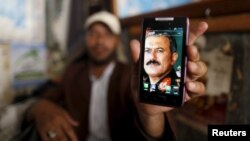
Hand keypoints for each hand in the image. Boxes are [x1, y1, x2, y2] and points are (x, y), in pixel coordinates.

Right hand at [29, 99, 78, 140]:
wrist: (39, 106)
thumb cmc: (53, 108)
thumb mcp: (63, 111)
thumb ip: (70, 119)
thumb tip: (77, 124)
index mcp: (61, 118)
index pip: (69, 130)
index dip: (73, 137)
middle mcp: (54, 123)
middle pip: (62, 137)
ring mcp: (47, 127)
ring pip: (54, 140)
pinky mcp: (41, 130)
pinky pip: (46, 140)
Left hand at [130, 22, 207, 137]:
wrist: (144, 105)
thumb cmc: (142, 85)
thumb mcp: (138, 70)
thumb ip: (138, 58)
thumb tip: (134, 42)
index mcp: (172, 58)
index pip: (184, 43)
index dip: (194, 33)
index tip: (202, 25)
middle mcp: (182, 66)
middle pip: (194, 55)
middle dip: (194, 52)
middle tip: (189, 50)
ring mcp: (186, 79)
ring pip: (200, 70)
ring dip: (197, 67)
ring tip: (189, 68)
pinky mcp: (187, 93)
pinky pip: (198, 89)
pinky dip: (196, 87)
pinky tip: (188, 86)